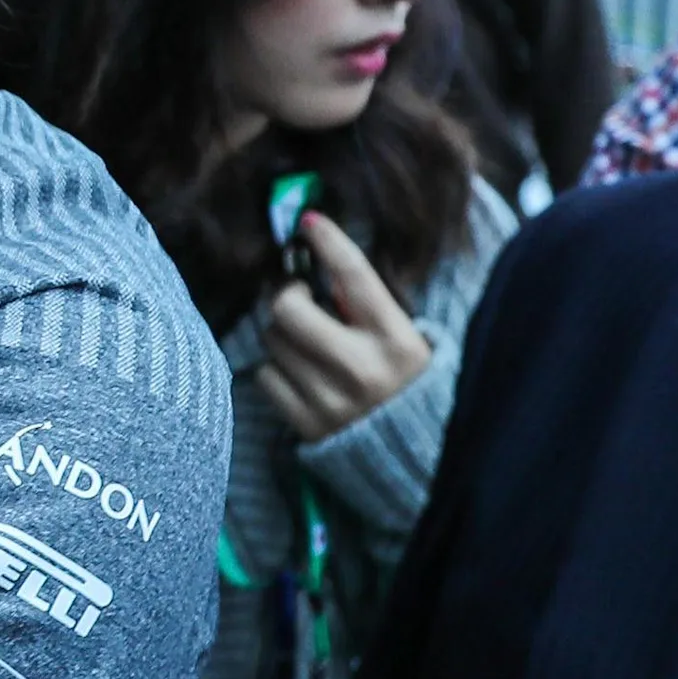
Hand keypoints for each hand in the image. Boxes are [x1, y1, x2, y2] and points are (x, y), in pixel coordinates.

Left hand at [259, 214, 433, 439]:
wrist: (413, 458)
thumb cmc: (406, 385)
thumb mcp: (406, 342)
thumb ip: (370, 308)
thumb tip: (321, 261)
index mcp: (399, 341)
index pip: (356, 277)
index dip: (330, 242)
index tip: (309, 220)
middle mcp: (364, 369)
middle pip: (288, 309)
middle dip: (287, 296)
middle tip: (299, 298)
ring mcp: (332, 399)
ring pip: (272, 340)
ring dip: (282, 335)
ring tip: (309, 346)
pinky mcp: (306, 424)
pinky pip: (264, 375)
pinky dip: (275, 370)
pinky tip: (301, 376)